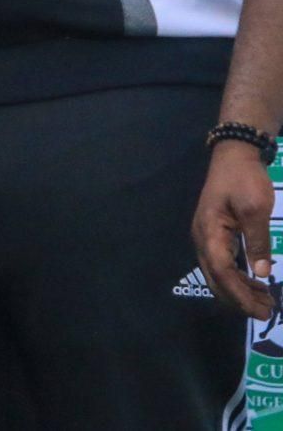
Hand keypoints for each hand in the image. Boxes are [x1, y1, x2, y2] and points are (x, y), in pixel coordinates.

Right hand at [193, 139, 277, 317]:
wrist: (234, 155)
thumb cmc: (245, 180)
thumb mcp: (256, 209)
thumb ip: (257, 241)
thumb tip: (262, 274)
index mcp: (209, 232)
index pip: (222, 272)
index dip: (240, 294)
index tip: (261, 311)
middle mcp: (202, 238)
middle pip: (216, 278)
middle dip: (239, 299)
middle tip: (266, 313)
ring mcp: (206, 236)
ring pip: (218, 274)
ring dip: (239, 291)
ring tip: (266, 302)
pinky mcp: (215, 234)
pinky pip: (222, 264)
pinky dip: (238, 278)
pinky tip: (256, 283)